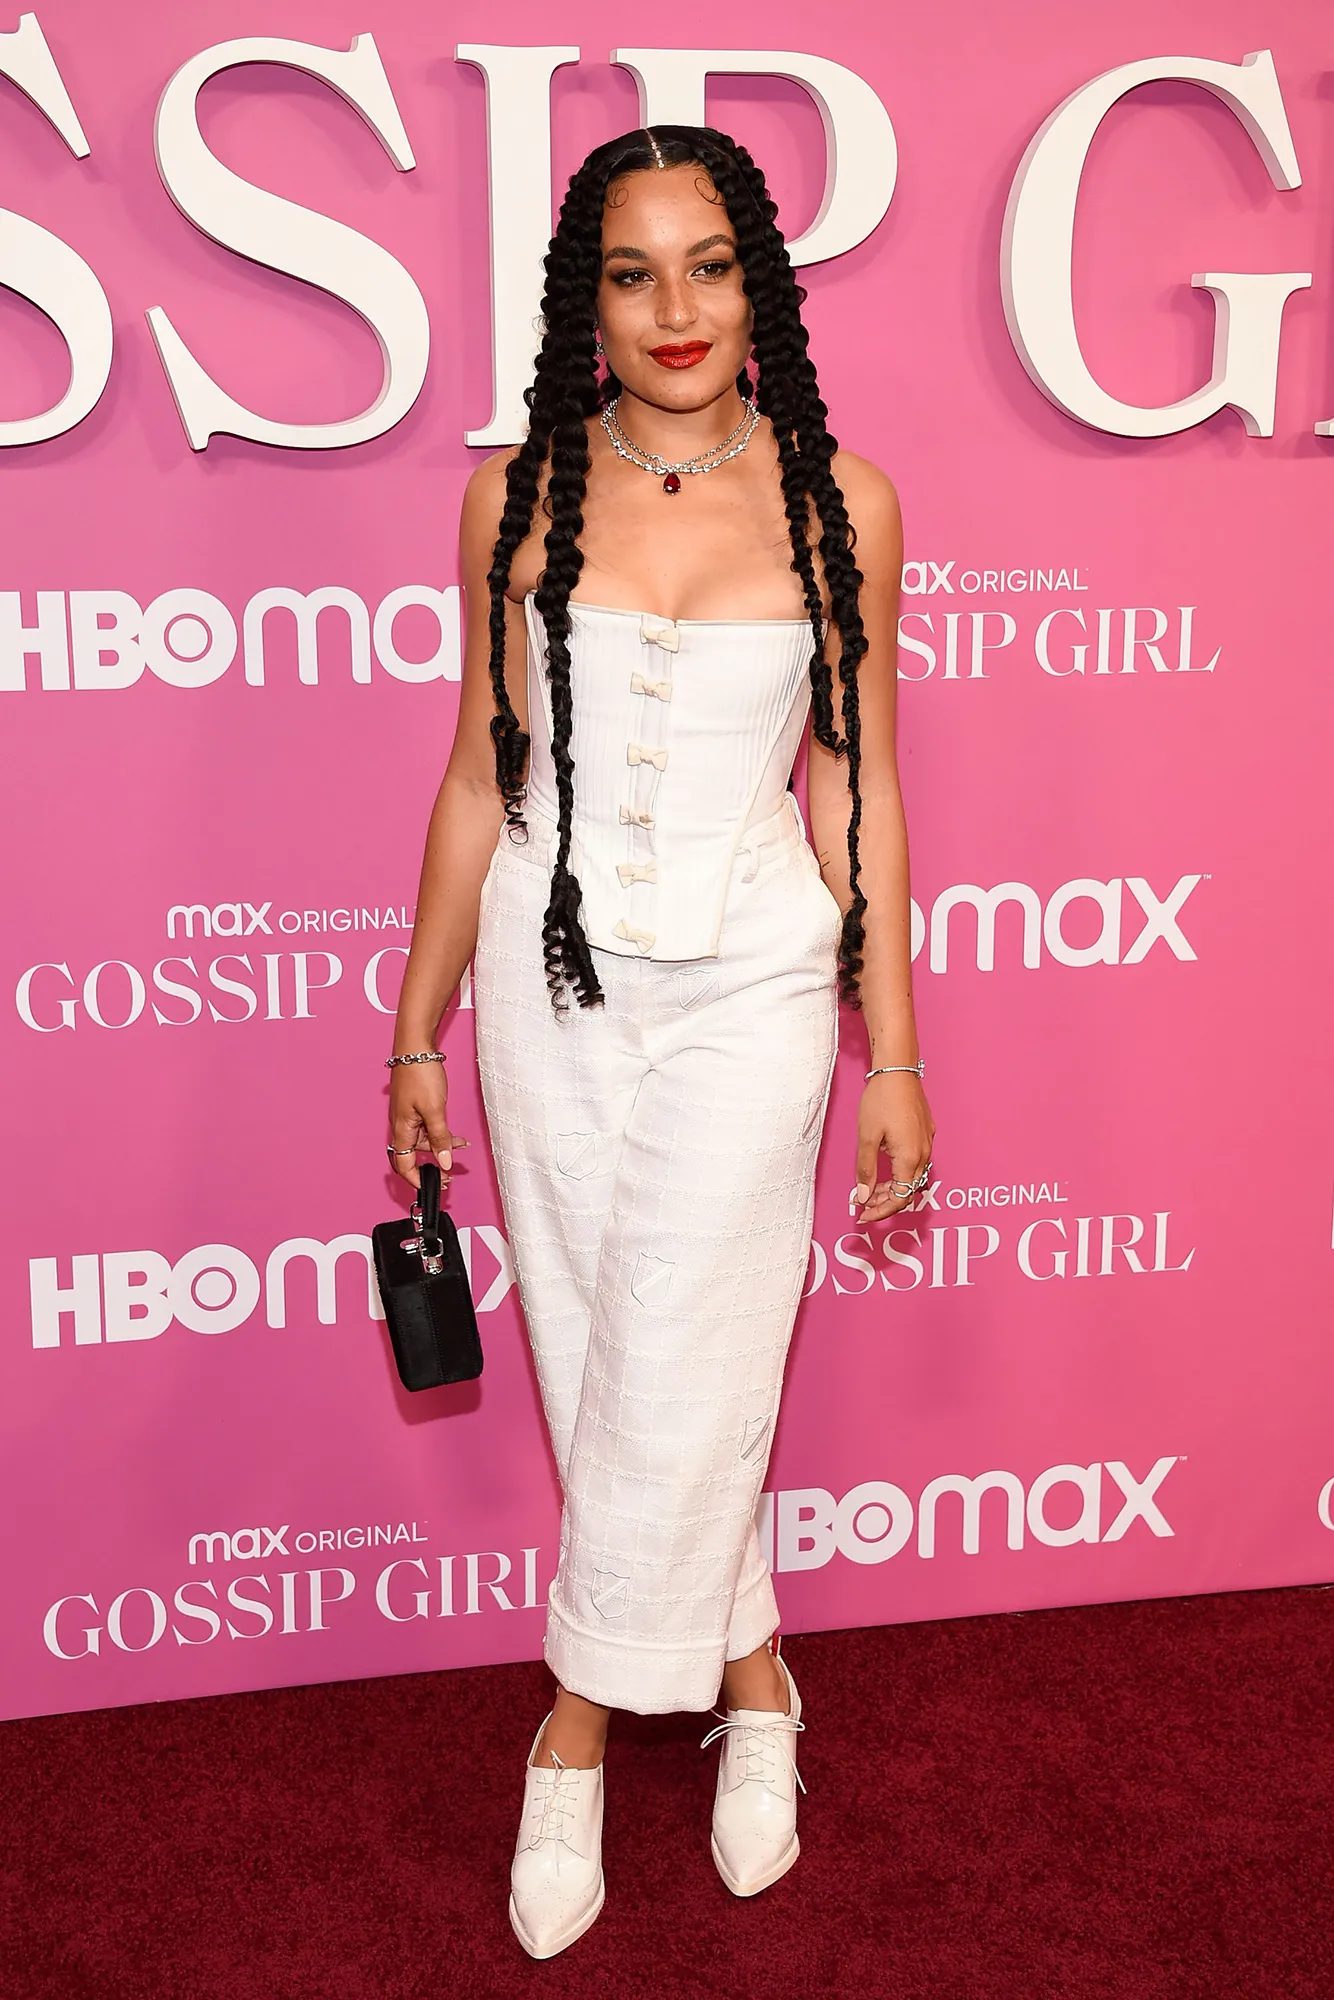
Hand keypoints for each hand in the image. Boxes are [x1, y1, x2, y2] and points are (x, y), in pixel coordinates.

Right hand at [387, 1062, 468, 1189]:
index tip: (433, 1188)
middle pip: (414, 1155)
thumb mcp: (435, 1110)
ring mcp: (407, 1115)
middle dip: (433, 1165)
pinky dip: (441, 1132)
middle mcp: (400, 1125)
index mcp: (400, 1129)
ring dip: (442, 1145)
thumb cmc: (420, 1074)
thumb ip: (440, 1138)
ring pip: (423, 1140)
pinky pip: (426, 1127)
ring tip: (462, 1146)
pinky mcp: (414, 1106)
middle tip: (451, 1174)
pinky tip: (455, 1133)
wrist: (415, 1046)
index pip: (404, 1165)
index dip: (417, 1180)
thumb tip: (445, 1163)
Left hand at [851, 1073, 934, 1224]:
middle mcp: (924, 1153)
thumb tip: (864, 1196)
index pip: (899, 1198)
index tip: (863, 1215)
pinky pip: (916, 1162)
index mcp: (910, 1157)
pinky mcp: (926, 1134)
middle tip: (863, 1203)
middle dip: (885, 1201)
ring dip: (893, 1187)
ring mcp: (927, 1143)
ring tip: (871, 1187)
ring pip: (912, 1177)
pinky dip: (900, 1172)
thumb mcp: (867, 1137)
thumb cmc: (881, 1099)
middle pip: (908, 1191)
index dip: (880, 1211)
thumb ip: (866, 1170)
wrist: (898, 1070)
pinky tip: (885, 1168)